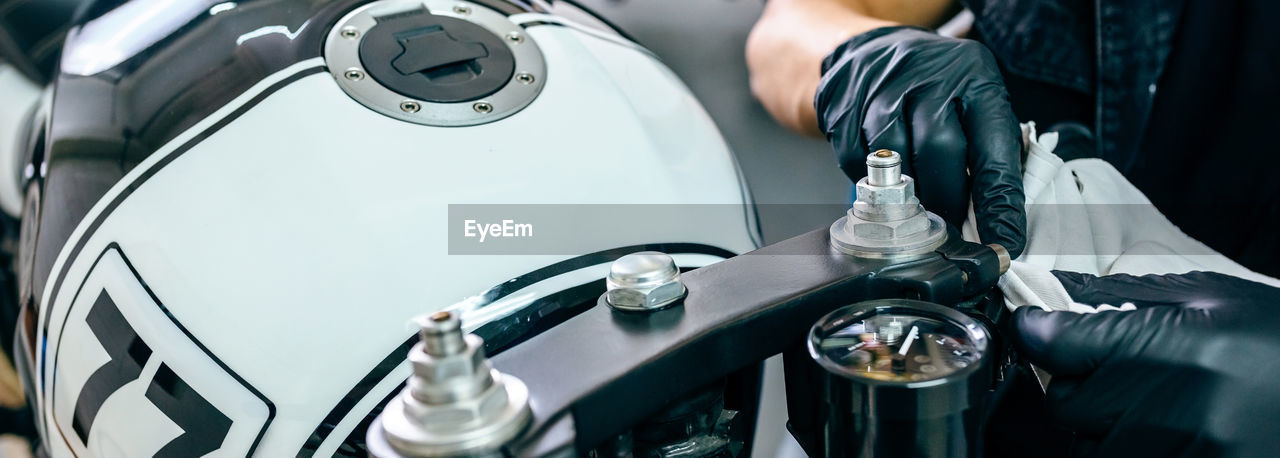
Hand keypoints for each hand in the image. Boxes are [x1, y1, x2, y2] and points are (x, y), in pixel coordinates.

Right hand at [816, 26, 1025, 256]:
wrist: (875, 52)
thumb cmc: (940, 89)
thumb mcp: (978, 104)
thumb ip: (991, 155)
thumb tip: (1002, 222)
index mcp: (976, 79)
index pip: (993, 151)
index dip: (999, 205)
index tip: (1004, 244)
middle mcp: (930, 79)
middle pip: (940, 153)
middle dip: (948, 201)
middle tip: (952, 227)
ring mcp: (882, 91)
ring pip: (896, 162)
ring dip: (908, 196)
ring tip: (917, 206)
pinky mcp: (845, 108)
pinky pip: (858, 163)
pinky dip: (872, 184)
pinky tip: (884, 179)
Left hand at [1013, 271, 1279, 456]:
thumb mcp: (1215, 301)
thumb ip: (1129, 302)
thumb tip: (1054, 303)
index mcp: (1173, 349)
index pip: (1055, 344)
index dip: (1040, 334)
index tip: (1038, 330)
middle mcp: (1170, 411)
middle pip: (1069, 402)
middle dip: (1087, 387)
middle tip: (1131, 376)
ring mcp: (1184, 454)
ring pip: (1090, 446)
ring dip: (1107, 429)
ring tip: (1160, 411)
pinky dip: (1132, 448)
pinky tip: (1174, 434)